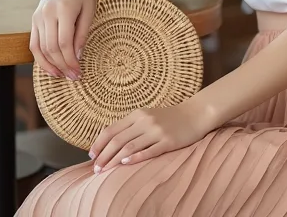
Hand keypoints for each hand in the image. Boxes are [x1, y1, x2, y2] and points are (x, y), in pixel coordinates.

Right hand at [30, 0, 96, 79]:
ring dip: (51, 65)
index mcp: (63, 9)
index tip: (79, 72)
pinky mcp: (33, 20)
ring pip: (40, 48)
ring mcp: (38, 17)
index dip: (70, 60)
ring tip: (63, 75)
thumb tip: (77, 56)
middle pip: (51, 47)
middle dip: (63, 65)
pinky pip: (34, 43)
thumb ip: (82, 33)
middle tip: (74, 77)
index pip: (64, 42)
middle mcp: (47, 14)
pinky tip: (50, 68)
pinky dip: (40, 58)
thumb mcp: (89, 10)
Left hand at [89, 102, 211, 173]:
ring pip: (129, 147)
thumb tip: (109, 140)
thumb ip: (131, 125)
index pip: (112, 130)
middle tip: (95, 169)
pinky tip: (125, 163)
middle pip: (117, 140)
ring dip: (113, 160)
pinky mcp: (168, 141)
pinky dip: (135, 157)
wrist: (195, 114)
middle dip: (103, 156)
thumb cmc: (170, 117)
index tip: (91, 156)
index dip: (99, 143)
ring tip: (104, 171)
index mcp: (138, 114)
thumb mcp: (148, 115)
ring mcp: (157, 131)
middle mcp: (145, 121)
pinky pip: (148, 151)